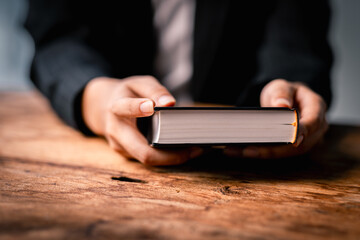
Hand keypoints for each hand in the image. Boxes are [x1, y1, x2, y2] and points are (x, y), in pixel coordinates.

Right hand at [82, 76, 202, 165]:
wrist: (106, 107)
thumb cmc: (129, 94)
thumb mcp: (140, 84)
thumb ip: (154, 90)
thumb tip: (170, 103)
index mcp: (117, 107)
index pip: (125, 108)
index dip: (137, 108)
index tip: (152, 106)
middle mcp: (116, 131)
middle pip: (142, 150)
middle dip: (170, 154)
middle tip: (195, 147)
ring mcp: (121, 147)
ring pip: (148, 159)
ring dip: (174, 157)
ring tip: (198, 149)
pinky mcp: (129, 154)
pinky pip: (150, 159)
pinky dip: (169, 157)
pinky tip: (187, 150)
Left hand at [224, 79, 327, 158]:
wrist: (285, 101)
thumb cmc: (284, 92)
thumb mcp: (281, 86)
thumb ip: (282, 92)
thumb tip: (282, 105)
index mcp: (317, 107)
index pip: (313, 122)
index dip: (302, 131)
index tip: (291, 139)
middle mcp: (317, 127)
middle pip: (300, 143)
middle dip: (274, 149)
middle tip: (247, 149)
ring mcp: (308, 140)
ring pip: (289, 152)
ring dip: (264, 154)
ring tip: (239, 151)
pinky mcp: (295, 148)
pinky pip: (280, 153)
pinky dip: (262, 153)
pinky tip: (241, 151)